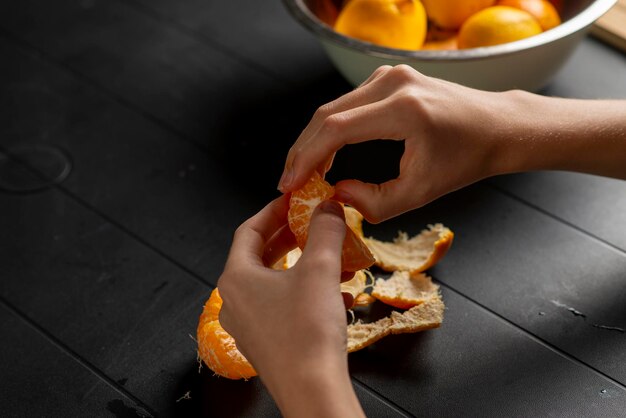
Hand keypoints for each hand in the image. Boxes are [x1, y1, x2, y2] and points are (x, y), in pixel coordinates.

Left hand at [218, 195, 364, 417]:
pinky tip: (340, 296)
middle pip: (262, 256)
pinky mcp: (266, 342)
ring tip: (336, 261)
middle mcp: (235, 300)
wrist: (312, 390)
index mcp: (236, 277)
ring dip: (307, 267)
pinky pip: (284, 307)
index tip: (294, 201)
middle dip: (293, 239)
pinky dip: (309, 294)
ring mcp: (248, 324)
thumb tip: (328, 207)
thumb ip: (325, 230)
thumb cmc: (307, 331)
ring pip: (277, 283)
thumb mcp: (320, 269)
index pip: (250, 230)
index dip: (274, 211)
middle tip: (314, 225)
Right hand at [277, 65, 625, 222]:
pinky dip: (331, 128)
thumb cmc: (466, 160)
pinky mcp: (390, 78)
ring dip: (313, 139)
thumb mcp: (423, 192)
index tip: (289, 184)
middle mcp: (393, 83)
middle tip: (288, 181)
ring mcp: (390, 75)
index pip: (336, 129)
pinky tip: (324, 152)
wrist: (498, 127)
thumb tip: (337, 194)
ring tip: (302, 171)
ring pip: (334, 107)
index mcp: (403, 109)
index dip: (306, 158)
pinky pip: (348, 103)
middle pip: (327, 114)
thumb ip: (375, 203)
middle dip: (302, 150)